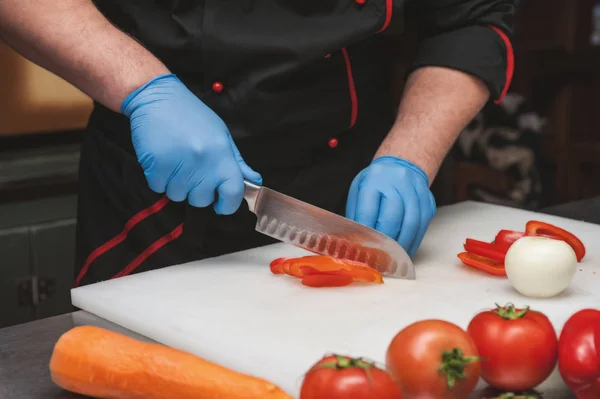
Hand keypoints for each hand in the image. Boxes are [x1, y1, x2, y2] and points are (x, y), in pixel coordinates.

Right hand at [121, 74, 261, 214]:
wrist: (157, 97)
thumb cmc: (191, 116)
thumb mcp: (221, 135)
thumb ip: (237, 162)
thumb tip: (253, 182)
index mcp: (222, 155)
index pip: (233, 193)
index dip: (227, 204)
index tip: (221, 203)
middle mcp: (202, 162)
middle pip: (201, 200)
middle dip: (196, 191)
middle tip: (191, 171)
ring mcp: (178, 165)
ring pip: (178, 196)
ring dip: (175, 185)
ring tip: (175, 162)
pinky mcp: (156, 166)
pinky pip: (158, 188)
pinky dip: (158, 179)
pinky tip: (162, 160)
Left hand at [346, 156, 435, 257]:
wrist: (402, 165)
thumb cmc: (375, 182)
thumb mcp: (359, 190)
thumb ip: (357, 214)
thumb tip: (356, 241)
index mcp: (374, 179)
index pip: (369, 210)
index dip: (366, 233)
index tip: (363, 248)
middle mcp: (398, 181)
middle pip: (393, 217)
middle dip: (386, 240)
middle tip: (380, 256)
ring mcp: (416, 190)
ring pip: (412, 222)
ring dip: (403, 244)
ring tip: (394, 257)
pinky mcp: (429, 200)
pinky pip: (423, 224)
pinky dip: (414, 240)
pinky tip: (406, 249)